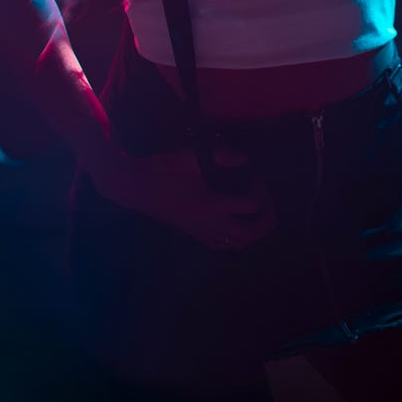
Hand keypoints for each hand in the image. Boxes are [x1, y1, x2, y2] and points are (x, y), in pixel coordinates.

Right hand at [88, 139, 277, 251]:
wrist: (134, 186)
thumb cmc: (162, 169)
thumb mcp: (193, 157)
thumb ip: (222, 155)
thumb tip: (244, 158)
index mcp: (212, 205)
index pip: (250, 206)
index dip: (260, 191)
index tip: (255, 176)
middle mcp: (209, 224)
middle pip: (249, 234)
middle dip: (265, 220)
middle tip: (267, 202)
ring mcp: (200, 232)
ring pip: (236, 245)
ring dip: (252, 232)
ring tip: (256, 215)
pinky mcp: (191, 234)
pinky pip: (220, 245)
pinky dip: (234, 239)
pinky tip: (234, 225)